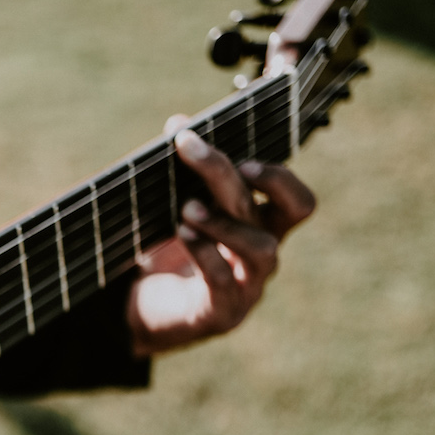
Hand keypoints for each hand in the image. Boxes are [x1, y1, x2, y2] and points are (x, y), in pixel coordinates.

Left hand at [125, 115, 315, 355]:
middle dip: (232, 173)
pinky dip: (205, 253)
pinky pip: (224, 281)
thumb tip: (178, 122)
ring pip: (262, 249)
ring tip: (186, 207)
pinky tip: (182, 234)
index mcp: (262, 227)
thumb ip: (182, 170)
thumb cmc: (166, 254)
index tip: (239, 149)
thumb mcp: (174, 208)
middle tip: (192, 149)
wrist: (138, 310)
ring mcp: (247, 286)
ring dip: (225, 221)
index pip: (296, 201)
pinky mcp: (222, 312)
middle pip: (276, 210)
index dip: (279, 175)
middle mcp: (263, 254)